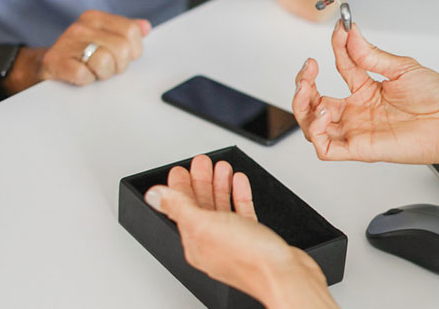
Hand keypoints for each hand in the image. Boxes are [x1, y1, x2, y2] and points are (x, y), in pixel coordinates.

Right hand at [39, 10, 150, 85]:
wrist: (45, 67)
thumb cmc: (81, 55)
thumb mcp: (104, 38)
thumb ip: (126, 32)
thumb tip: (146, 27)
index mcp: (95, 18)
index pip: (131, 31)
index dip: (133, 50)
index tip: (122, 56)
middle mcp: (81, 27)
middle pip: (122, 49)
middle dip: (119, 65)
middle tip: (107, 68)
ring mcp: (66, 43)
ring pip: (105, 62)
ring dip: (103, 74)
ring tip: (93, 71)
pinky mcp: (55, 62)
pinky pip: (83, 74)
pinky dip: (86, 80)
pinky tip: (80, 76)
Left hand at [144, 155, 337, 308]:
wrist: (284, 274)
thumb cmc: (249, 258)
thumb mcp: (206, 226)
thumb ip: (179, 208)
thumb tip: (154, 195)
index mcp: (196, 243)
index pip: (181, 210)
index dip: (180, 187)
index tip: (181, 170)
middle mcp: (213, 243)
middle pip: (201, 206)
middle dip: (201, 182)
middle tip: (202, 163)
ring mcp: (234, 241)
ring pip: (222, 208)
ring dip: (219, 185)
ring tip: (221, 167)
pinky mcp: (254, 239)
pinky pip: (241, 213)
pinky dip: (238, 195)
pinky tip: (239, 184)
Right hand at [292, 21, 438, 166]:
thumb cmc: (438, 100)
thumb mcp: (402, 68)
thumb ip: (370, 54)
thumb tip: (350, 32)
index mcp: (370, 91)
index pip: (341, 68)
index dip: (336, 48)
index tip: (339, 30)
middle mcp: (360, 111)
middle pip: (315, 102)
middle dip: (303, 83)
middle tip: (309, 68)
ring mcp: (358, 130)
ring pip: (313, 125)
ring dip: (302, 106)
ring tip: (309, 88)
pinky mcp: (360, 148)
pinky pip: (326, 148)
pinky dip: (316, 131)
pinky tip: (324, 112)